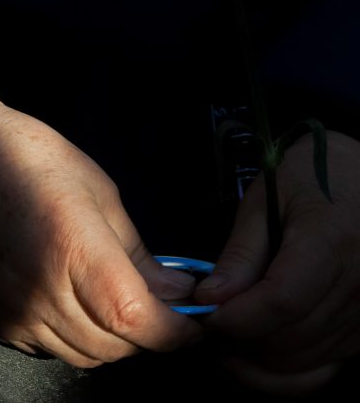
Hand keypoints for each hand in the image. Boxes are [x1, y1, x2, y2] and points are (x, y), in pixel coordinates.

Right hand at [0, 33, 201, 366]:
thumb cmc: (25, 157)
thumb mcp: (97, 189)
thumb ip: (136, 250)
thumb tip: (177, 291)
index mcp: (73, 248)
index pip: (137, 320)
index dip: (175, 331)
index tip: (195, 322)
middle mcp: (40, 291)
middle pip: (114, 347)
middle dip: (147, 333)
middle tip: (162, 303)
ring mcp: (12, 312)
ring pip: (83, 356)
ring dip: (111, 339)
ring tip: (117, 298)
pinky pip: (48, 348)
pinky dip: (74, 335)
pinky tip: (75, 299)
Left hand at [195, 130, 359, 394]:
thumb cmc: (312, 174)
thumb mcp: (268, 196)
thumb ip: (242, 251)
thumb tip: (209, 299)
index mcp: (331, 245)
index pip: (280, 302)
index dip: (236, 317)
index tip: (203, 313)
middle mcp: (358, 288)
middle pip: (290, 338)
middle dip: (239, 339)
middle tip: (206, 322)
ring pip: (304, 361)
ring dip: (258, 359)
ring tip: (226, 334)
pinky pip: (324, 370)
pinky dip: (286, 373)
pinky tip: (256, 357)